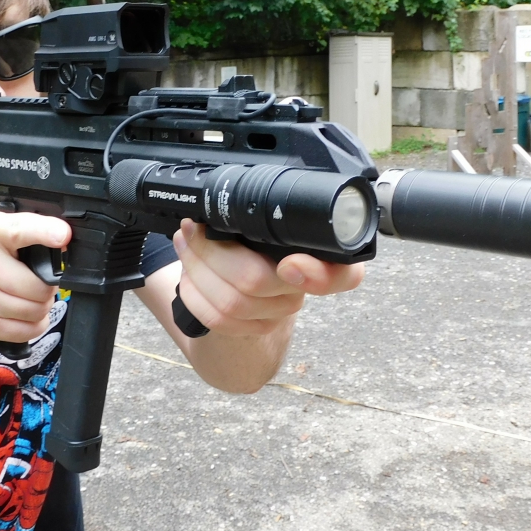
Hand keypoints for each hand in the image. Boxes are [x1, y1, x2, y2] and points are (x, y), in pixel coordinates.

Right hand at [0, 208, 70, 342]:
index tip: (62, 235)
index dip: (46, 232)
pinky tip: (25, 315)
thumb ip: (20, 227)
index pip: (20, 229)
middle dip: (48, 286)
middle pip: (40, 286)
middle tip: (39, 282)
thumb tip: (60, 239)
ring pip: (36, 310)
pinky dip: (34, 325)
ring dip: (42, 306)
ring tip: (31, 298)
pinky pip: (25, 331)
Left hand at [172, 219, 364, 337]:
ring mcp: (279, 313)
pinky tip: (188, 271)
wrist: (246, 289)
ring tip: (185, 241)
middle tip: (193, 226)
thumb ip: (265, 211)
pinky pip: (217, 319)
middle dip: (213, 250)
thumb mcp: (266, 221)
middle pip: (259, 280)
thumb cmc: (257, 245)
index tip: (288, 264)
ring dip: (196, 266)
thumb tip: (229, 199)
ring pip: (232, 302)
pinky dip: (193, 292)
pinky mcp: (253, 331)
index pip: (345, 274)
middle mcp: (303, 288)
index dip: (320, 274)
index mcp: (319, 256)